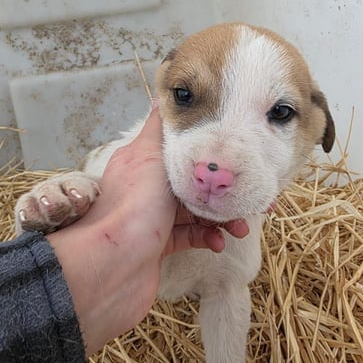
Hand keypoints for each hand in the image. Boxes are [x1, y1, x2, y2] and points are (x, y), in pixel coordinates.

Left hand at [47, 101, 248, 355]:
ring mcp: (151, 219)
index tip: (240, 153)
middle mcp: (146, 188)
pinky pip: (191, 237)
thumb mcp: (147, 156)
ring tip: (242, 226)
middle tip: (253, 196)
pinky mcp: (158, 248)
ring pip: (196, 212)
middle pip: (193, 182)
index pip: (181, 148)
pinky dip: (208, 238)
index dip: (210, 150)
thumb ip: (160, 129)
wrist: (109, 268)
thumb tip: (164, 95)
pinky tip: (220, 242)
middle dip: (223, 189)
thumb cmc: (130, 208)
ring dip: (222, 218)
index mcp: (142, 161)